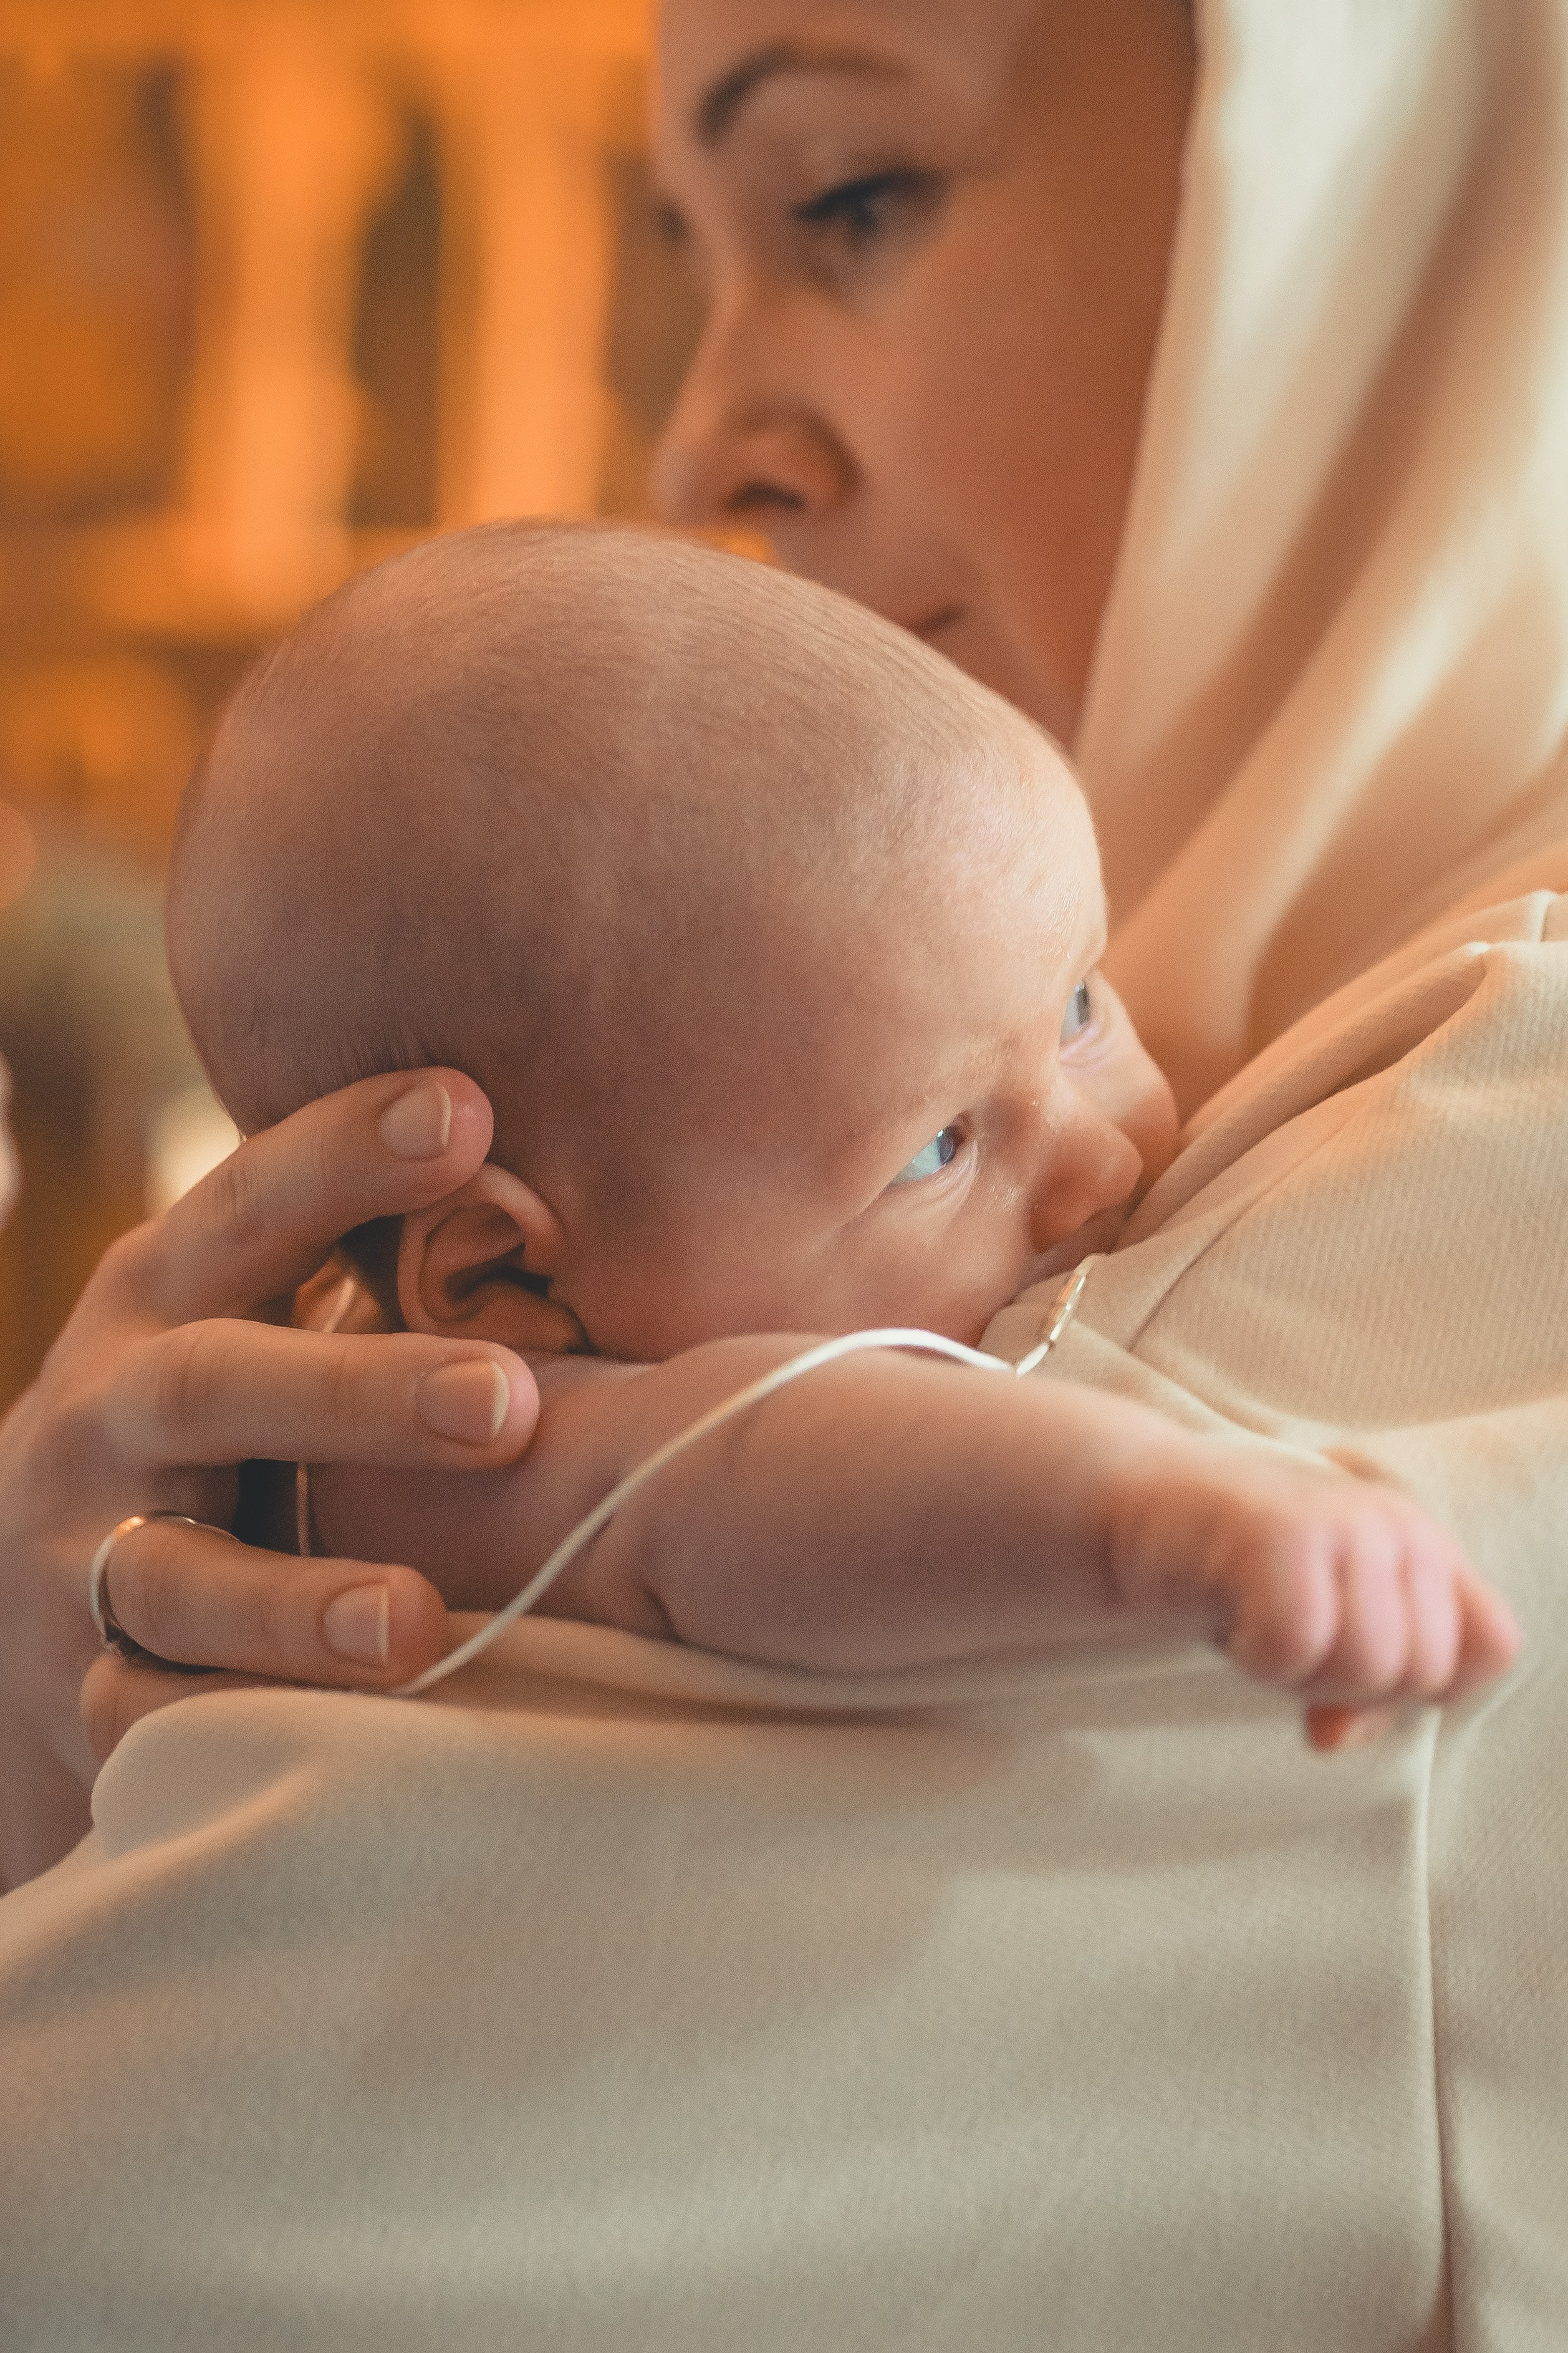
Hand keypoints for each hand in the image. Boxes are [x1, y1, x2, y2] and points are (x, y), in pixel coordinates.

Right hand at [0, 1071, 537, 1889]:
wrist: (20, 1586)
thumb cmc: (220, 1418)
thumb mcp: (255, 1314)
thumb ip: (375, 1256)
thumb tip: (590, 1185)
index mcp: (169, 1293)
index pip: (255, 1203)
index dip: (348, 1155)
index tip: (467, 1111)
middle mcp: (110, 1411)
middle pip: (218, 1388)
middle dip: (355, 1394)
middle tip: (501, 1401)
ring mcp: (80, 1557)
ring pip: (177, 1581)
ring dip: (293, 1604)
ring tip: (415, 1624)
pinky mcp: (84, 1691)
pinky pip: (149, 1721)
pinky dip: (230, 1734)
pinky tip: (330, 1753)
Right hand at [1109, 1453, 1519, 1745]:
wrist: (1142, 1507)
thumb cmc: (1239, 1576)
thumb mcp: (1324, 1631)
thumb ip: (1361, 1690)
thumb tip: (1334, 1737)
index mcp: (1425, 1545)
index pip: (1493, 1646)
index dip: (1429, 1688)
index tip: (1356, 1678)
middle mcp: (1398, 1525)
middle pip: (1421, 1672)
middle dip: (1347, 1687)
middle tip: (1290, 1644)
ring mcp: (1343, 1524)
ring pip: (1366, 1665)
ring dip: (1299, 1674)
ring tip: (1260, 1627)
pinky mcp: (1281, 1532)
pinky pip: (1296, 1644)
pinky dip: (1255, 1655)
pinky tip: (1231, 1617)